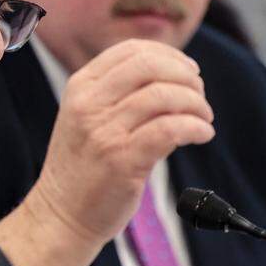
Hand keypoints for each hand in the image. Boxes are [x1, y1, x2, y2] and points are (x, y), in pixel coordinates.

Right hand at [33, 38, 214, 243]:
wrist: (61, 215)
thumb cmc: (82, 167)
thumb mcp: (86, 117)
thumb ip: (118, 93)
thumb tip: (174, 75)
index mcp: (81, 87)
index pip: (131, 51)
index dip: (169, 55)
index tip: (188, 71)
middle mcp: (89, 104)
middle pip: (149, 66)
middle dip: (186, 75)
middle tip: (199, 94)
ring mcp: (104, 132)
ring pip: (164, 96)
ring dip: (196, 104)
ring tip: (203, 119)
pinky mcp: (122, 161)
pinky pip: (170, 129)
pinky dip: (195, 127)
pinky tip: (202, 134)